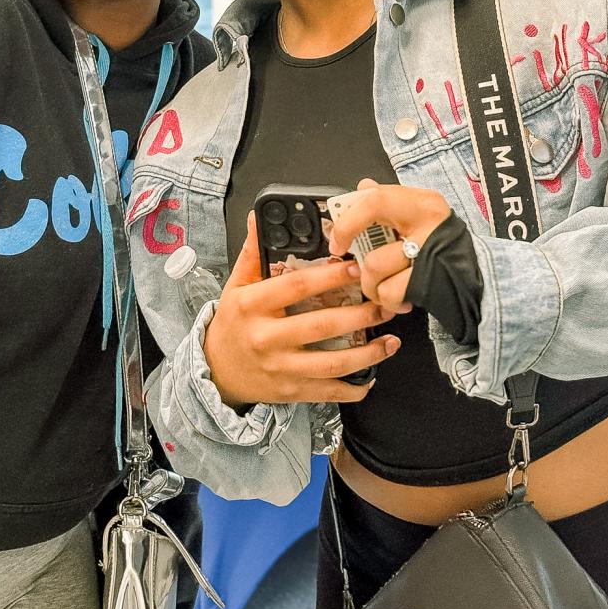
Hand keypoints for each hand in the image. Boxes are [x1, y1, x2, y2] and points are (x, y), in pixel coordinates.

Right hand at [202, 215, 401, 411]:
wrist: (217, 371)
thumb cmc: (232, 324)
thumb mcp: (236, 285)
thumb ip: (253, 252)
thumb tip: (258, 217)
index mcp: (252, 305)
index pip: (296, 286)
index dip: (329, 277)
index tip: (355, 268)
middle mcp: (266, 337)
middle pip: (321, 325)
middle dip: (360, 315)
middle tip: (384, 304)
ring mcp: (280, 367)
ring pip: (331, 362)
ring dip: (367, 354)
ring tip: (390, 340)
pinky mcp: (290, 391)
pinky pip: (328, 391)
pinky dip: (354, 387)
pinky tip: (372, 375)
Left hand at [329, 179, 452, 309]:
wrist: (479, 278)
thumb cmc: (443, 246)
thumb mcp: (419, 215)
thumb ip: (388, 201)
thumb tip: (363, 187)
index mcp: (422, 203)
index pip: (374, 200)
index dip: (347, 221)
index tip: (337, 239)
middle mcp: (429, 226)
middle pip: (373, 246)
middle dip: (362, 267)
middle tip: (362, 270)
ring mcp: (430, 256)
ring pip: (376, 269)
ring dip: (373, 285)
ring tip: (384, 285)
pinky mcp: (430, 282)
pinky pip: (391, 292)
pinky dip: (388, 299)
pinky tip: (399, 296)